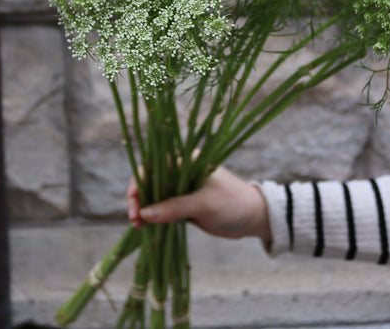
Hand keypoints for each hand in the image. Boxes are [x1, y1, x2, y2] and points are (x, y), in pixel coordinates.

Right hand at [127, 166, 270, 240]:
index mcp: (186, 161)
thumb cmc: (233, 203)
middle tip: (134, 221)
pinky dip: (154, 218)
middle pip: (151, 182)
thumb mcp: (204, 204)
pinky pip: (163, 209)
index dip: (139, 184)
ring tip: (138, 228)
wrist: (254, 218)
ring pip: (155, 197)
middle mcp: (181, 172)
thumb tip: (145, 214)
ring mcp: (182, 189)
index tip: (134, 206)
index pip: (154, 167)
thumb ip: (175, 208)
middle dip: (139, 200)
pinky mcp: (184, 205)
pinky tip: (147, 228)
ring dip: (145, 211)